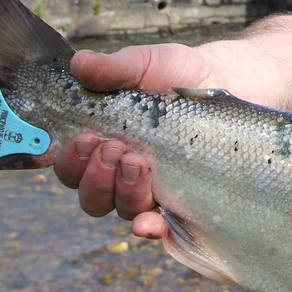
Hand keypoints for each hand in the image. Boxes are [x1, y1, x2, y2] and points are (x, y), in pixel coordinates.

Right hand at [53, 44, 222, 239]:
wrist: (225, 81)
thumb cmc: (176, 73)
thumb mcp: (144, 64)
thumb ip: (113, 68)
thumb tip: (80, 64)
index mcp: (100, 140)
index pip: (68, 165)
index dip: (66, 161)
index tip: (77, 142)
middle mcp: (118, 171)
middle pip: (89, 195)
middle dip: (94, 176)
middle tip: (112, 149)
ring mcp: (148, 189)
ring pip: (120, 209)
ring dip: (122, 191)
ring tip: (138, 162)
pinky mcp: (179, 201)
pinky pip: (157, 226)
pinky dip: (149, 228)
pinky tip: (151, 222)